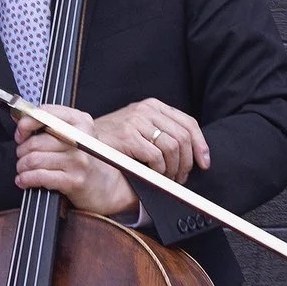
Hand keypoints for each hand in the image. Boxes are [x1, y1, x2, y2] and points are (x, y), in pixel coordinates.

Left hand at [15, 105, 135, 216]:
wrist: (104, 184)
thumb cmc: (81, 157)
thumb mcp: (71, 134)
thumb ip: (47, 123)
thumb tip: (19, 117)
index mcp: (80, 121)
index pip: (46, 114)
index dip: (27, 123)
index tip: (21, 132)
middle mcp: (81, 139)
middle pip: (36, 141)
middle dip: (22, 150)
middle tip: (22, 155)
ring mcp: (79, 161)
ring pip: (34, 159)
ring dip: (22, 166)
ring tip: (23, 168)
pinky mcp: (74, 180)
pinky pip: (39, 176)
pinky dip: (26, 179)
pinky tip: (24, 180)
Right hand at [89, 99, 209, 185]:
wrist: (82, 140)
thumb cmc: (113, 140)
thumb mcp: (140, 129)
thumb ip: (162, 133)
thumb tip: (193, 153)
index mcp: (153, 106)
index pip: (188, 122)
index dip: (200, 145)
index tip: (204, 163)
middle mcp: (146, 109)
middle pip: (183, 137)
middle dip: (187, 162)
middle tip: (181, 178)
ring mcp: (136, 121)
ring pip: (172, 148)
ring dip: (173, 169)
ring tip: (167, 179)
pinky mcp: (127, 136)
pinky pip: (156, 156)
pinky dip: (159, 171)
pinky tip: (153, 176)